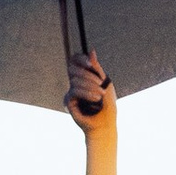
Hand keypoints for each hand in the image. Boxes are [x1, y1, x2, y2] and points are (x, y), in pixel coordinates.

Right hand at [66, 52, 117, 174]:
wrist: (105, 124)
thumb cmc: (107, 105)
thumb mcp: (104, 83)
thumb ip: (96, 68)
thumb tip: (91, 50)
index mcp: (84, 76)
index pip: (75, 60)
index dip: (80, 59)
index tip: (91, 63)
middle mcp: (75, 82)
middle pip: (73, 68)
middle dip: (88, 74)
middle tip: (100, 83)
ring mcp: (71, 91)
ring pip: (74, 80)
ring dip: (90, 86)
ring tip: (100, 95)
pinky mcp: (68, 101)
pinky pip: (73, 91)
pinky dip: (86, 93)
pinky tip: (95, 99)